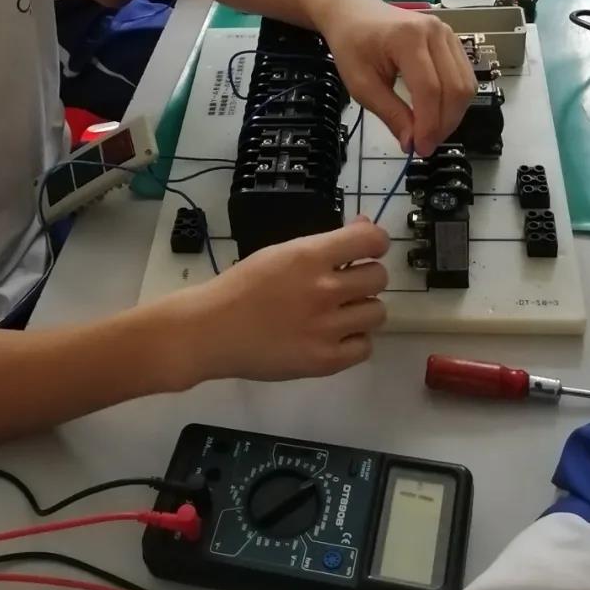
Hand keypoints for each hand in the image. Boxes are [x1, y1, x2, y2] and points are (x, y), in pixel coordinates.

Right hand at [182, 220, 389, 383]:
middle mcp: (324, 290)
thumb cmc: (243, 286)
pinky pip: (365, 347)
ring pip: (377, 312)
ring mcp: (326, 328)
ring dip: (361, 310)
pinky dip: (353, 341)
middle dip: (365, 278)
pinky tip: (332, 336)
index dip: (375, 242)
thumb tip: (365, 228)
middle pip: (379, 277)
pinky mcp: (325, 361)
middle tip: (344, 286)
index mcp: (309, 256)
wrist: (211, 330)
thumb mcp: (281, 252)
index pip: (371, 239)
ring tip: (338, 314)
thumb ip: (324, 244)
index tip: (365, 251)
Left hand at [317, 0, 476, 154]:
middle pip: (455, 87)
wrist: (354, 14)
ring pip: (466, 84)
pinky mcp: (452, 40)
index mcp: (408, 38)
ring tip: (432, 132)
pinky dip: (455, 101)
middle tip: (426, 145)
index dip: (429, 124)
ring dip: (453, 115)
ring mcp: (447, 33)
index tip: (420, 148)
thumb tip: (412, 143)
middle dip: (444, 123)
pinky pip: (464, 76)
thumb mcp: (362, 84)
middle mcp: (435, 32)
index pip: (430, 88)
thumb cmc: (353, 46)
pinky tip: (438, 114)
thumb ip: (390, 113)